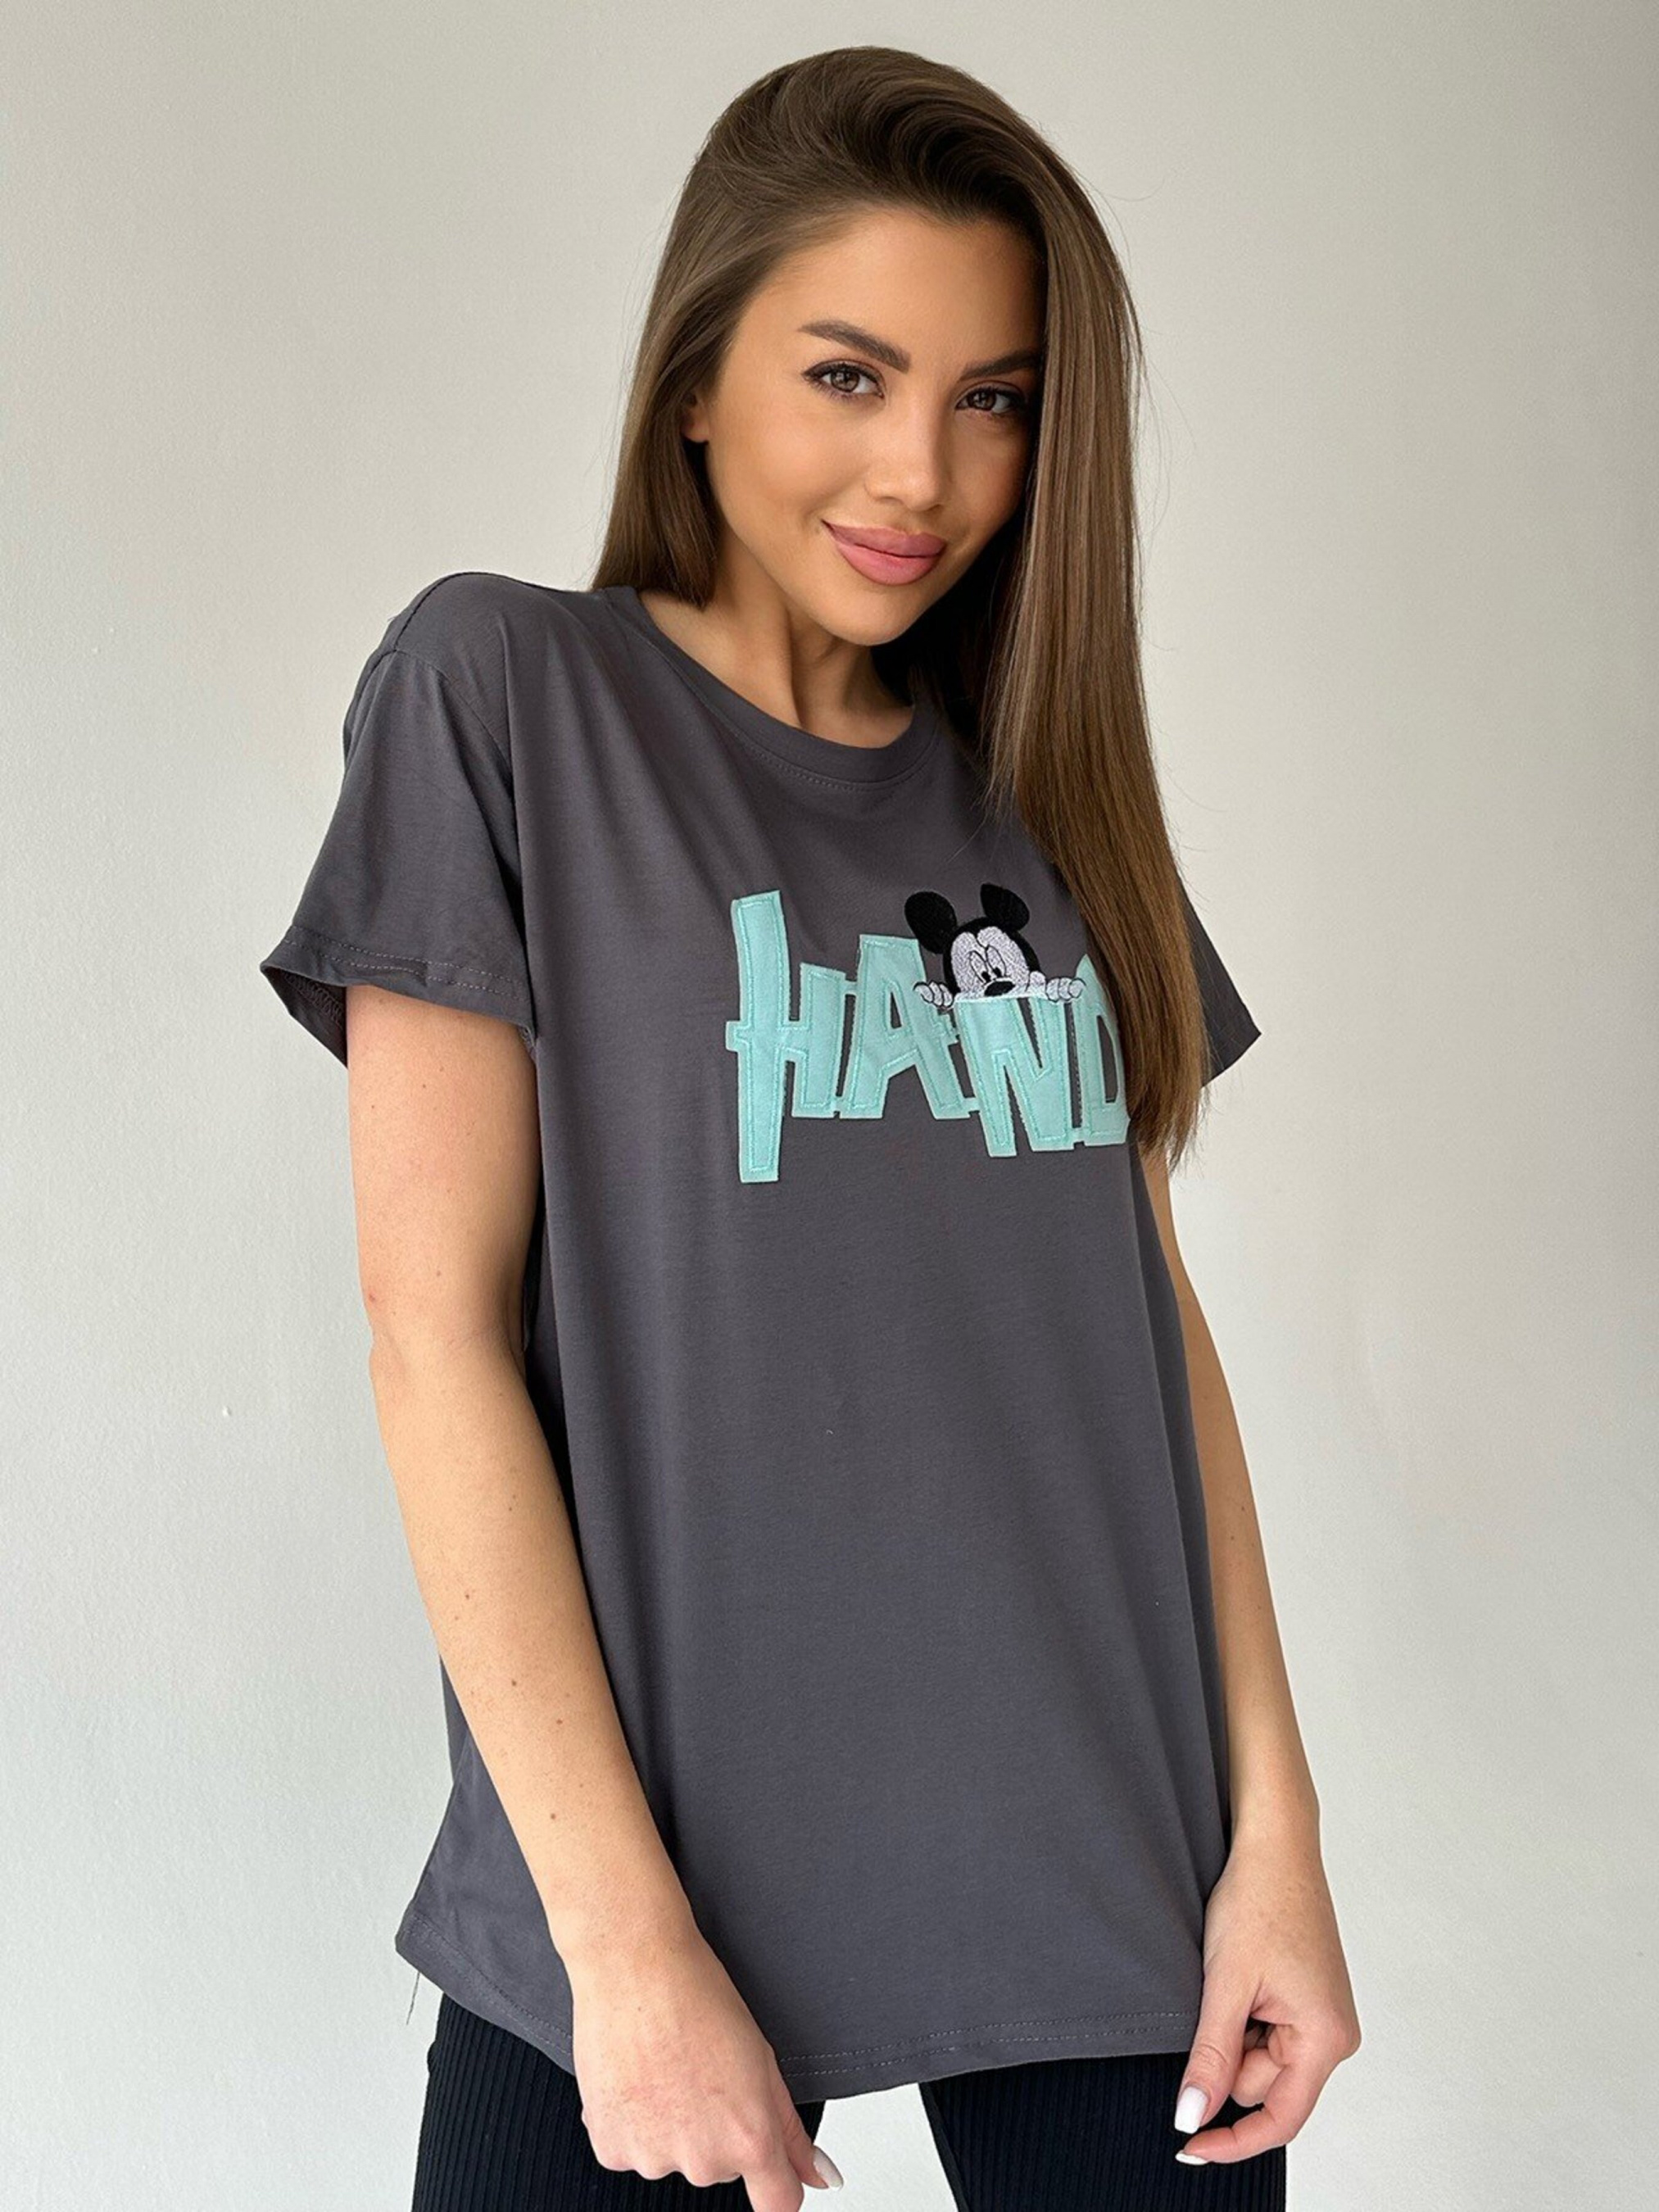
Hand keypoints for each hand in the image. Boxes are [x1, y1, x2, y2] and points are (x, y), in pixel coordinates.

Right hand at [568, 1921, 839, 2210]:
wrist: (634, 1967)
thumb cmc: (699, 1998)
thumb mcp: (763, 2059)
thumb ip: (791, 2131)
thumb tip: (819, 2175)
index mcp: (749, 2140)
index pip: (778, 2203)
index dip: (777, 2181)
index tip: (771, 2169)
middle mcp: (703, 2162)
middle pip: (722, 2168)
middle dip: (718, 2130)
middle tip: (703, 2073)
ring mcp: (653, 2159)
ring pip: (675, 2157)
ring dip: (672, 2127)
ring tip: (666, 2067)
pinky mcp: (611, 2148)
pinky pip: (632, 2149)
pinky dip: (634, 2123)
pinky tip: (638, 2077)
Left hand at [1171, 1815, 1360, 2166]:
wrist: (1275, 1845)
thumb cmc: (1259, 1900)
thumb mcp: (1225, 1984)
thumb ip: (1211, 2056)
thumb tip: (1193, 2115)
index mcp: (1326, 2037)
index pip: (1278, 2118)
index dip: (1232, 2140)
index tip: (1189, 2147)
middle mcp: (1335, 2034)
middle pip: (1263, 2084)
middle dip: (1228, 2053)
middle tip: (1215, 1995)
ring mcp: (1323, 2017)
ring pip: (1260, 2058)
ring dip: (1233, 2029)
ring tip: (1231, 1974)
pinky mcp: (1309, 2001)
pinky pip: (1267, 2032)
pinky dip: (1243, 2014)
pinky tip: (1240, 1973)